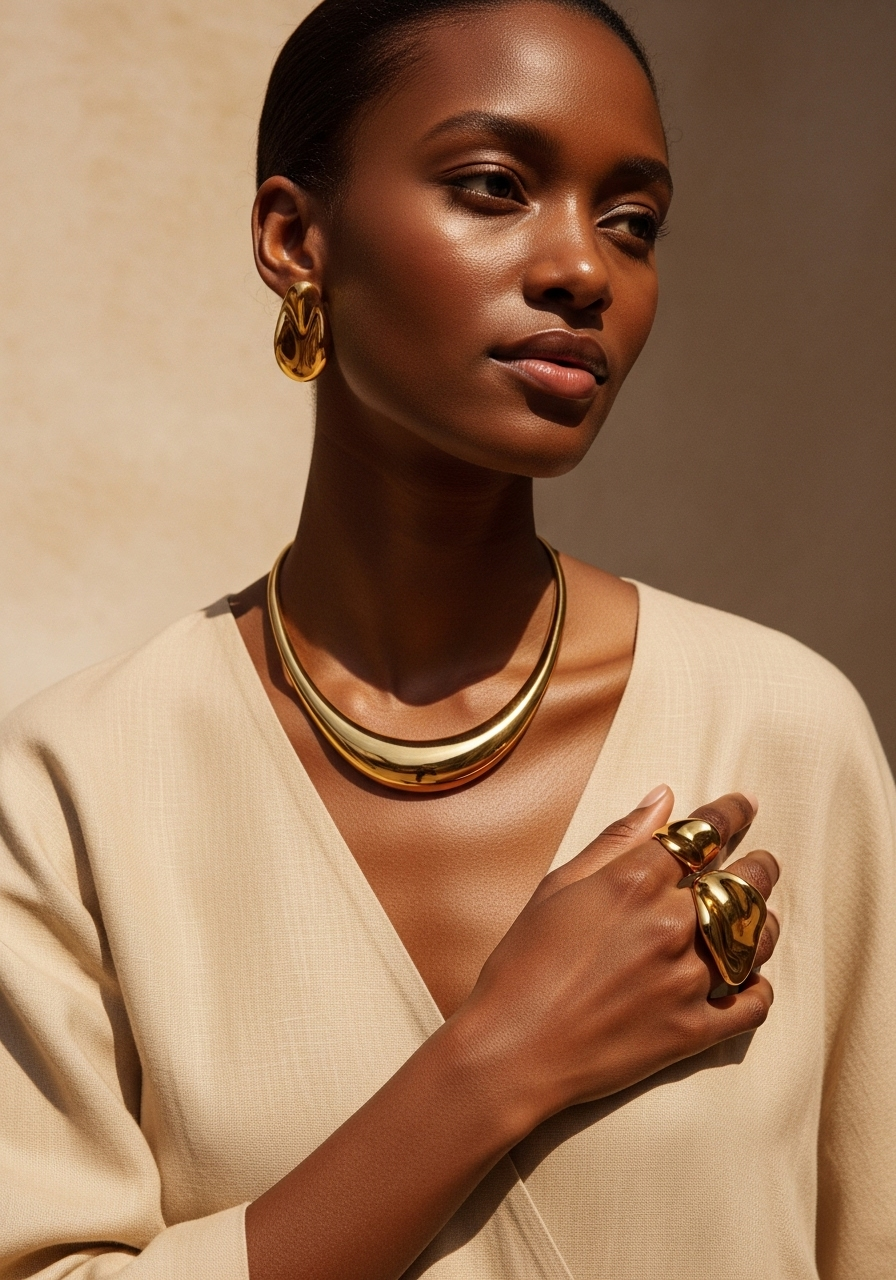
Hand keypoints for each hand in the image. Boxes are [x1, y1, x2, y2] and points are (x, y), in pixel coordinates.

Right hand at [455, 787, 779, 1125]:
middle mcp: (669, 926)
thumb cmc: (522, 964)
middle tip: (766, 863)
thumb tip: (663, 797)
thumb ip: (617, 840)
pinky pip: (752, 1007)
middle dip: (760, 867)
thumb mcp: (559, 887)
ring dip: (765, 923)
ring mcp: (685, 981)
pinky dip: (760, 990)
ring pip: (754, 942)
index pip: (701, 834)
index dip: (730, 813)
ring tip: (764, 917)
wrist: (511, 1050)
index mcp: (633, 883)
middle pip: (740, 884)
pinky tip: (755, 981)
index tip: (745, 804)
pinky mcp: (691, 1031)